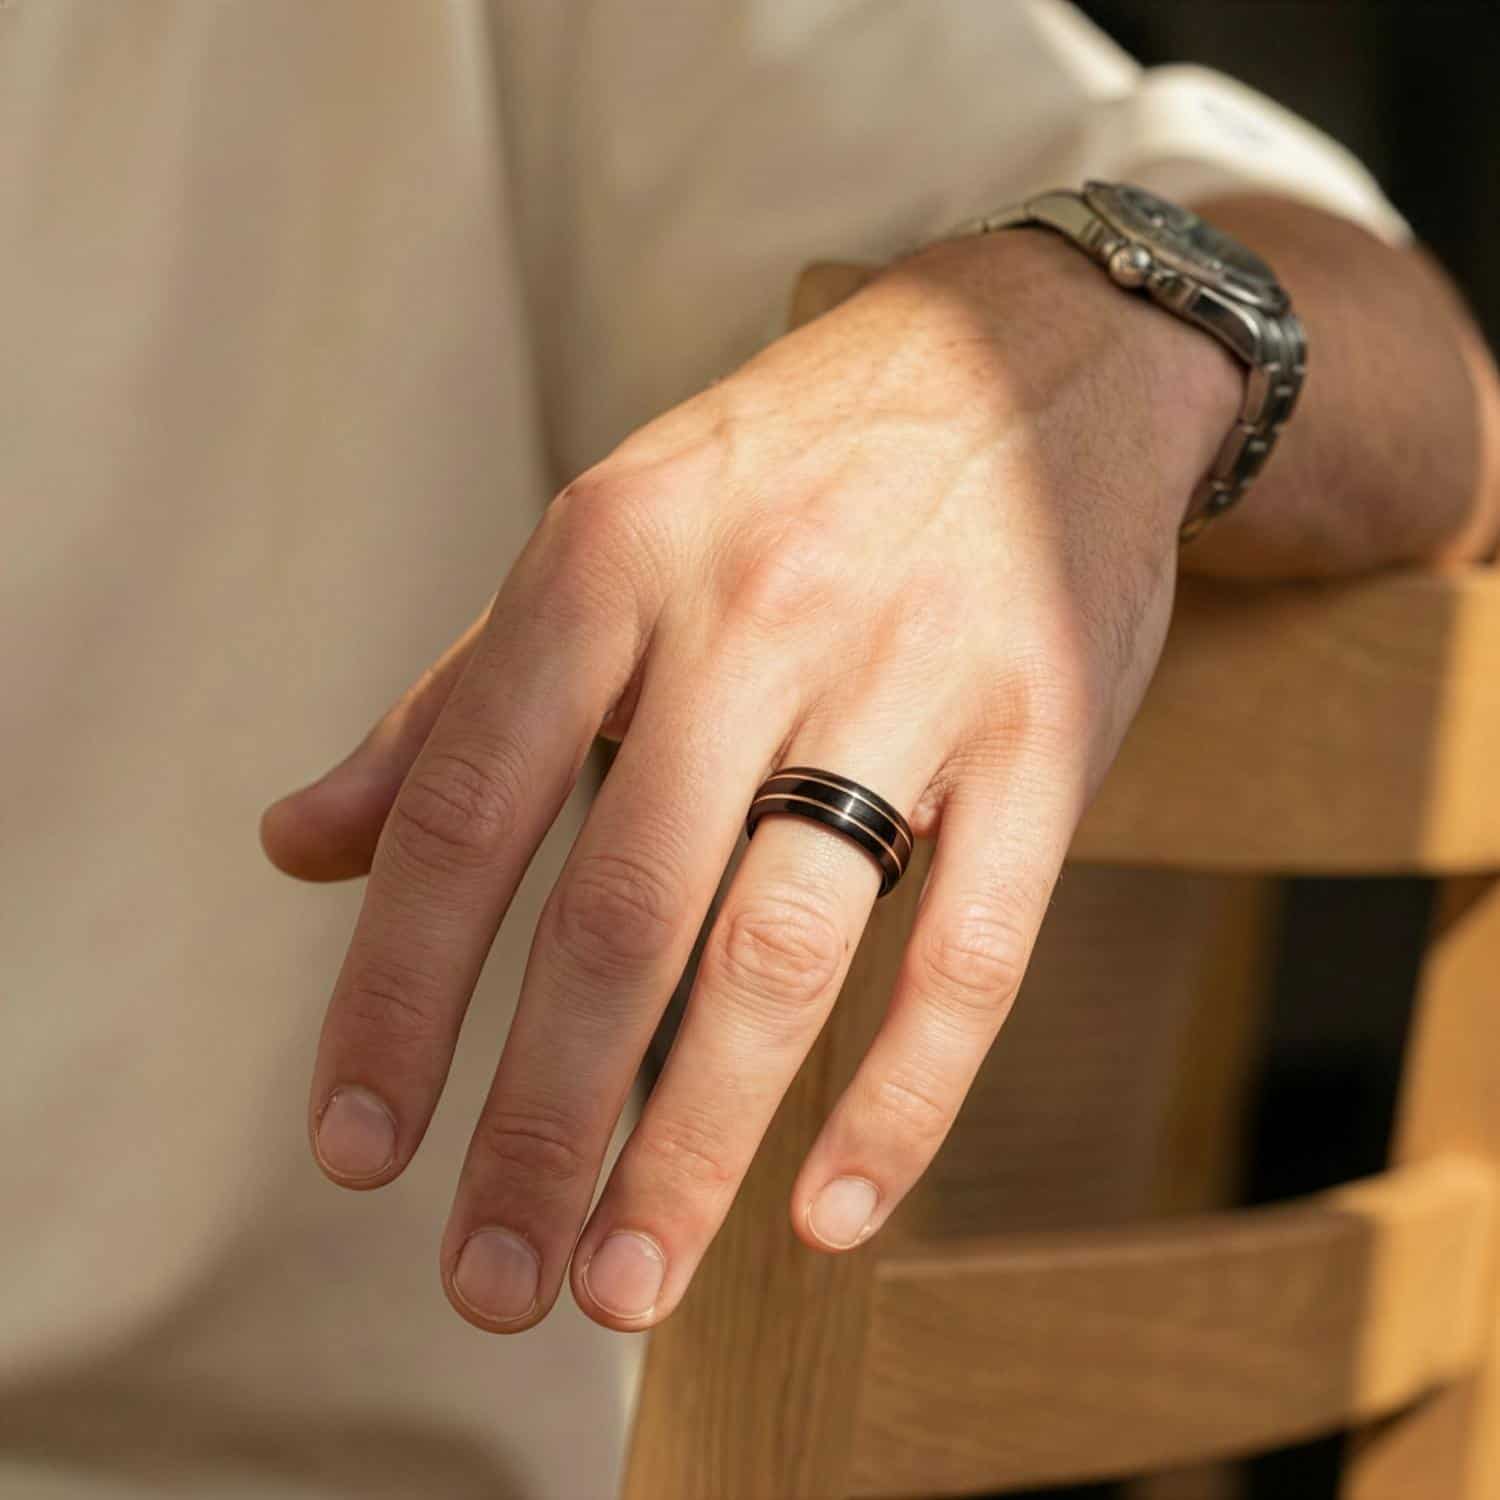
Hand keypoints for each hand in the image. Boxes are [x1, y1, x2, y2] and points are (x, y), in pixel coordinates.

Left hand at [261, 227, 1238, 1331]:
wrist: (1036, 359)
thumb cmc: (794, 468)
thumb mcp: (607, 535)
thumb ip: (456, 700)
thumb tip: (304, 846)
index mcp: (612, 562)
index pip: (470, 810)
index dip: (397, 993)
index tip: (357, 1147)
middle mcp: (753, 617)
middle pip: (621, 912)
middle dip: (541, 1116)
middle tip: (495, 1279)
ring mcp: (910, 676)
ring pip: (786, 946)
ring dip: (696, 1137)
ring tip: (632, 1276)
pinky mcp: (1045, 736)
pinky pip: (973, 948)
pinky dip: (904, 1097)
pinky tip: (833, 1210)